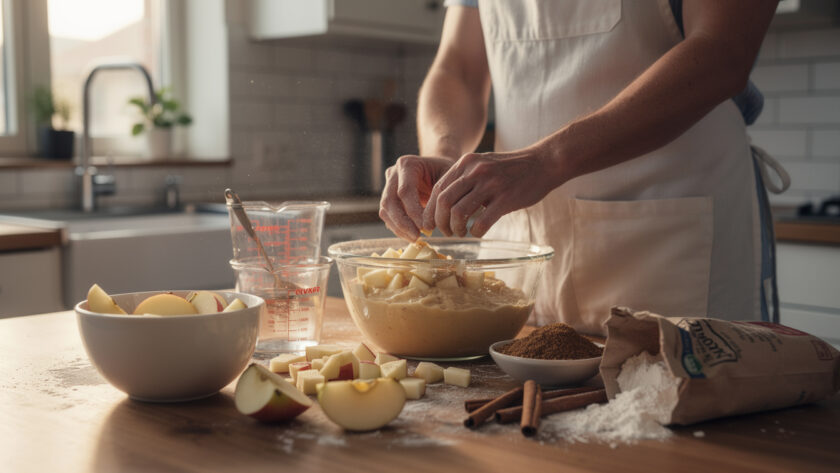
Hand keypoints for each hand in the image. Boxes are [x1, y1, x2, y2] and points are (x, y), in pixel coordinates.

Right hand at [379, 155, 454, 240]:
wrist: (439, 169)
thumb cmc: (446, 173)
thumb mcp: (448, 179)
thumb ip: (439, 198)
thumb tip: (430, 224)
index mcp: (407, 164)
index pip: (405, 190)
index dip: (413, 211)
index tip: (426, 227)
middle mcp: (393, 173)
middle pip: (389, 201)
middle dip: (403, 222)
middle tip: (417, 237)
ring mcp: (388, 185)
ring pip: (385, 210)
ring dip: (398, 227)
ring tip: (415, 238)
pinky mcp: (387, 197)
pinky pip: (387, 215)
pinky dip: (398, 228)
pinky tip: (410, 235)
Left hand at [422, 147, 560, 236]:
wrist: (543, 163)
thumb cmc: (512, 169)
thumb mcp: (483, 165)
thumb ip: (464, 178)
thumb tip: (443, 202)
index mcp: (466, 163)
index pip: (438, 189)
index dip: (430, 210)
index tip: (430, 224)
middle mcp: (475, 171)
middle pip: (443, 202)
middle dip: (440, 222)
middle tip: (446, 232)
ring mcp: (490, 184)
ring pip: (458, 213)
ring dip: (456, 228)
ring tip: (461, 233)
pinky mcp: (505, 199)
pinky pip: (482, 222)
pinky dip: (476, 232)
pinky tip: (478, 232)